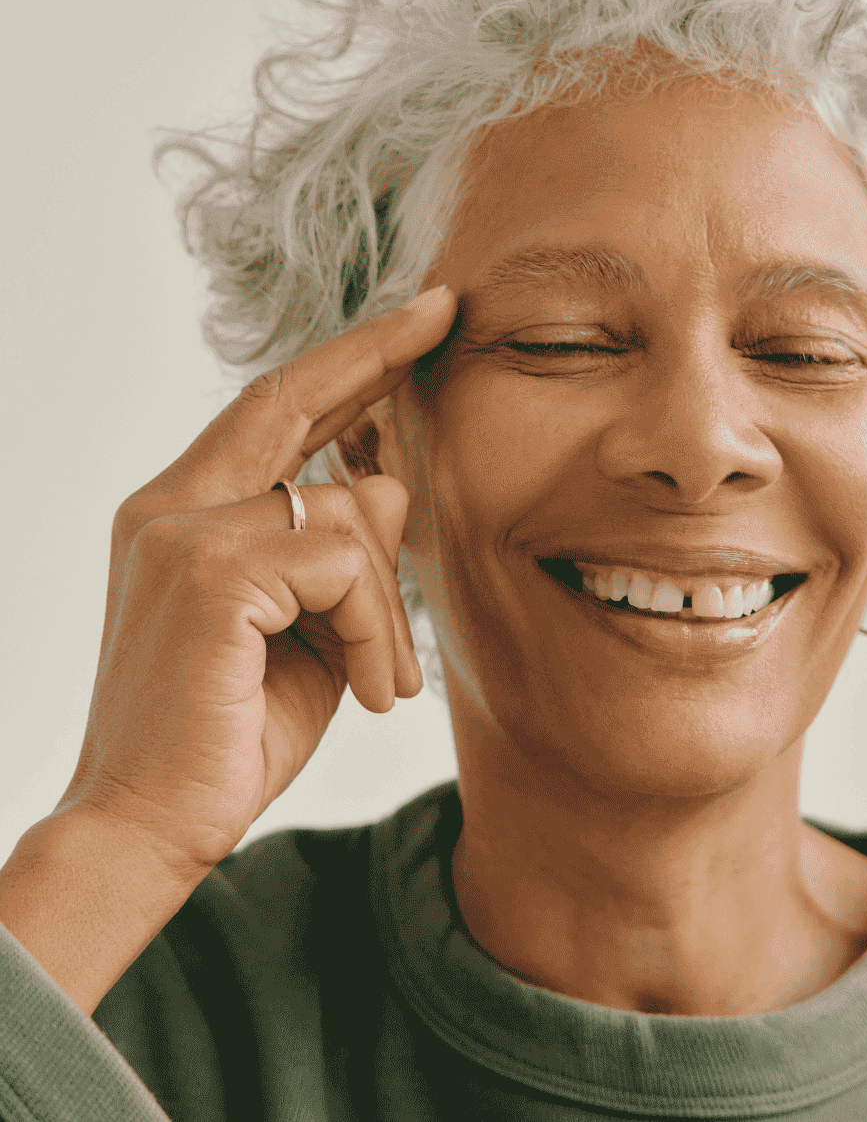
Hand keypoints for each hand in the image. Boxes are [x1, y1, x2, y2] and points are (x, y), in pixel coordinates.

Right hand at [55, 286, 455, 884]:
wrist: (148, 830)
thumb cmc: (227, 735)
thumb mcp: (308, 634)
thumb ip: (341, 555)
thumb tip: (387, 476)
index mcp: (182, 514)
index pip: (272, 411)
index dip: (343, 361)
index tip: (410, 321)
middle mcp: (170, 507)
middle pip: (291, 397)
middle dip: (377, 348)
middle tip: (446, 308)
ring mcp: (183, 534)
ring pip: (344, 510)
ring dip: (390, 603)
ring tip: (385, 681)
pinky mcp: (210, 573)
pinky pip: (343, 564)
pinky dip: (373, 627)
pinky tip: (367, 693)